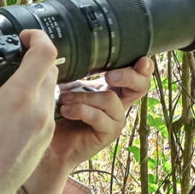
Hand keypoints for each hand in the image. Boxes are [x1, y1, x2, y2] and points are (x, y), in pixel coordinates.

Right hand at [0, 30, 58, 193]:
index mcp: (19, 96)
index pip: (46, 52)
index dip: (38, 36)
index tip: (23, 37)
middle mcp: (40, 107)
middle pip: (52, 67)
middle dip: (36, 58)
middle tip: (15, 59)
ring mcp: (47, 123)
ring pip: (52, 88)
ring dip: (37, 79)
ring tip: (13, 84)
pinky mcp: (48, 136)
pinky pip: (49, 107)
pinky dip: (37, 100)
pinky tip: (16, 109)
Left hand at [50, 56, 154, 173]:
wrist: (50, 145)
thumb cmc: (58, 114)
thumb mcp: (68, 86)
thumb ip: (76, 71)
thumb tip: (72, 49)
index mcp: (113, 89)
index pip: (138, 74)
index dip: (144, 66)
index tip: (139, 59)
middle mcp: (119, 104)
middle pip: (141, 86)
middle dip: (129, 76)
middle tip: (109, 75)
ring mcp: (115, 120)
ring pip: (110, 99)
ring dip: (84, 96)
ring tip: (64, 100)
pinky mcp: (108, 134)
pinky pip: (98, 116)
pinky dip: (80, 110)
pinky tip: (65, 110)